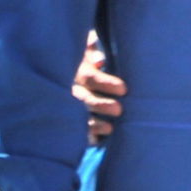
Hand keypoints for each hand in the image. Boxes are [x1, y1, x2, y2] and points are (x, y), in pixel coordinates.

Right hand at [74, 30, 125, 144]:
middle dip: (100, 104)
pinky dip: (86, 135)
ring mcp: (67, 106)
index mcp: (77, 70)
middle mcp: (70, 89)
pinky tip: (97, 140)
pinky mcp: (70, 121)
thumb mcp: (90, 53)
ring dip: (93, 123)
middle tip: (119, 109)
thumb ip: (93, 51)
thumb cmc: (93, 62)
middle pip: (82, 97)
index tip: (124, 89)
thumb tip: (100, 60)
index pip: (89, 76)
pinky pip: (75, 130)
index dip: (104, 82)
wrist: (69, 76)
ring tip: (110, 128)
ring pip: (77, 116)